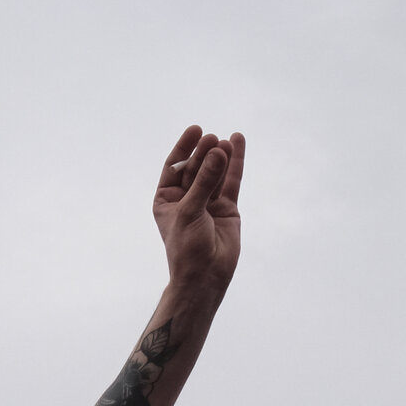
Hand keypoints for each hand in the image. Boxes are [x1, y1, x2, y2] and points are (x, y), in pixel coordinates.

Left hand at [152, 126, 243, 294]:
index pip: (174, 167)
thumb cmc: (187, 248)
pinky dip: (236, 163)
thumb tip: (218, 152)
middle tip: (212, 139)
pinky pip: (231, 181)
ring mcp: (207, 202)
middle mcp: (187, 198)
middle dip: (204, 153)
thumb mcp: (190, 211)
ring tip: (227, 141)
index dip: (184, 148)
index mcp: (166, 200)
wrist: (205, 275)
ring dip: (220, 156)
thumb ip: (205, 182)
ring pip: (215, 172)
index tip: (195, 130)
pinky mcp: (227, 207)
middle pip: (196, 168)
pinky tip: (238, 143)